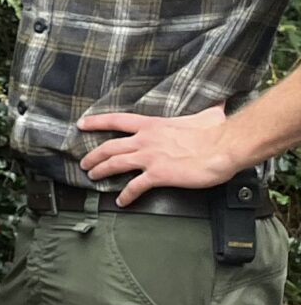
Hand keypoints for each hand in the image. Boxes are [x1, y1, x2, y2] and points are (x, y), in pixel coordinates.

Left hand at [75, 105, 238, 204]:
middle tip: (84, 163)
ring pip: (115, 164)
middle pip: (109, 146)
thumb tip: (220, 103)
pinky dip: (126, 195)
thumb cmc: (216, 132)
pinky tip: (121, 201)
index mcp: (152, 125)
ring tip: (92, 177)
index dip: (96, 122)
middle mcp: (145, 140)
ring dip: (101, 171)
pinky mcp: (158, 175)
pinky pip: (135, 187)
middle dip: (93, 155)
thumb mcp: (206, 115)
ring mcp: (149, 158)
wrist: (224, 147)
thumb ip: (206, 110)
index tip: (81, 124)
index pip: (116, 120)